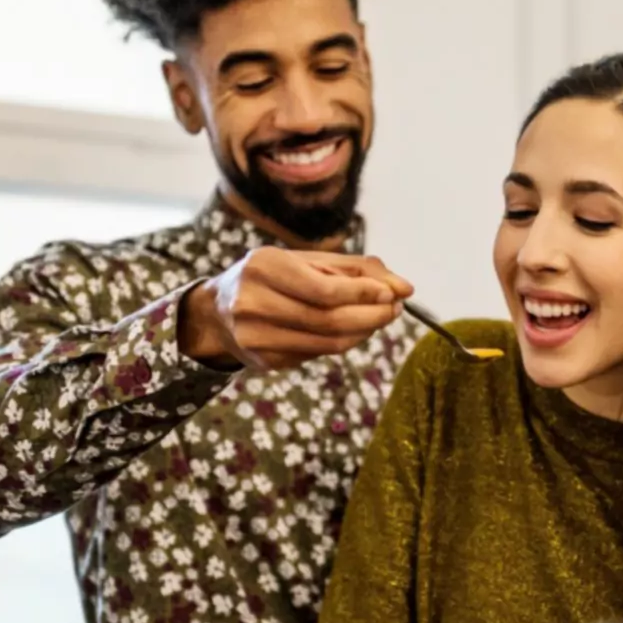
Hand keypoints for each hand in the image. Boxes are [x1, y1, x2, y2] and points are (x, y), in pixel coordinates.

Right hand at [180, 248, 413, 371]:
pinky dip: (343, 343)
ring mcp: (255, 337)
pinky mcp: (264, 362)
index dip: (363, 294)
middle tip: (395, 308)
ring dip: (363, 332)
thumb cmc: (272, 277)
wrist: (218, 312)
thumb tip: (404, 288)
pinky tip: (351, 330)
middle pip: (328, 320)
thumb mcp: (306, 261)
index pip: (324, 289)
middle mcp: (253, 302)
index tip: (393, 293)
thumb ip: (356, 269)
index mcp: (263, 266)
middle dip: (371, 316)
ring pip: (327, 343)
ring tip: (380, 317)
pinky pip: (317, 354)